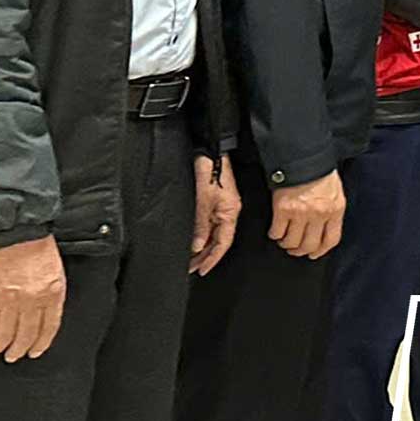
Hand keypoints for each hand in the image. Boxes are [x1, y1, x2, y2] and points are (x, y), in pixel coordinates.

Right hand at [0, 236, 66, 361]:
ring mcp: (11, 300)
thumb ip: (51, 295)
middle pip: (27, 334)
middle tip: (14, 356)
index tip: (35, 351)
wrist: (15, 231)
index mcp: (53, 294)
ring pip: (6, 332)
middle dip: (20, 349)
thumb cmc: (36, 247)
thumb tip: (45, 316)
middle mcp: (33, 300)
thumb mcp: (55, 272)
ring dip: (2, 344)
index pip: (49, 327)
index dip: (41, 343)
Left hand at [190, 157, 238, 274]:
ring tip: (189, 259)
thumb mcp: (202, 201)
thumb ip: (200, 225)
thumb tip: (196, 245)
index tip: (202, 270)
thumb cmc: (210, 170)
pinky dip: (201, 234)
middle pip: (218, 240)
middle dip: (205, 256)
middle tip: (191, 268)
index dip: (212, 258)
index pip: (223, 243)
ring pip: (212, 233)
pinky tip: (192, 240)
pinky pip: (208, 223)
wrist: (209, 151)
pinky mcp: (214, 201)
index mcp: (230, 212)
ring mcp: (221, 206)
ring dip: (201, 246)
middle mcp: (228, 211)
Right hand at [269, 171, 345, 258]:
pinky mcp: (282, 209)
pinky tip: (275, 232)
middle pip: (309, 245)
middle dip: (301, 251)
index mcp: (335, 210)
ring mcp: (300, 213)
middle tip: (295, 250)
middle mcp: (319, 214)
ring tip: (284, 241)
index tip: (314, 255)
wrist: (303, 156)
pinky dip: (275, 235)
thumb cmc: (319, 172)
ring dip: (286, 244)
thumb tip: (325, 227)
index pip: (331, 240)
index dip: (321, 251)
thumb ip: (331, 210)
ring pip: (292, 242)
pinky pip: (277, 232)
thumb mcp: (335, 191)